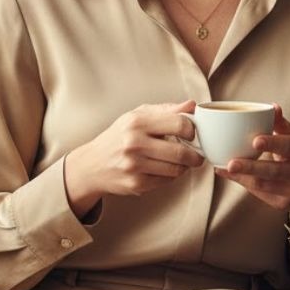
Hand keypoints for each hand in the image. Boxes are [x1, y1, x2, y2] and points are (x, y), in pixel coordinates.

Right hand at [64, 100, 204, 217]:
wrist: (92, 165)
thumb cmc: (119, 136)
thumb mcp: (138, 116)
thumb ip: (167, 110)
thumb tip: (192, 105)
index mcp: (137, 122)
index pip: (179, 124)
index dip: (192, 130)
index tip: (193, 134)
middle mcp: (134, 143)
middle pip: (180, 152)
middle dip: (195, 155)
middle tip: (197, 155)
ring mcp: (134, 165)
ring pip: (176, 169)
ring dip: (185, 167)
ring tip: (182, 162)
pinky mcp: (135, 184)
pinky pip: (166, 181)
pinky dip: (172, 176)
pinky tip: (166, 169)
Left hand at [215, 105, 289, 231]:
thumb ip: (281, 124)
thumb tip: (271, 106)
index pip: (288, 146)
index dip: (272, 144)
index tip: (255, 140)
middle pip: (274, 171)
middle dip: (250, 168)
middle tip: (230, 164)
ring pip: (263, 185)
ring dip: (241, 176)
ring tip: (223, 167)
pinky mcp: (283, 204)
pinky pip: (260, 193)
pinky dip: (244, 183)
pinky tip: (230, 175)